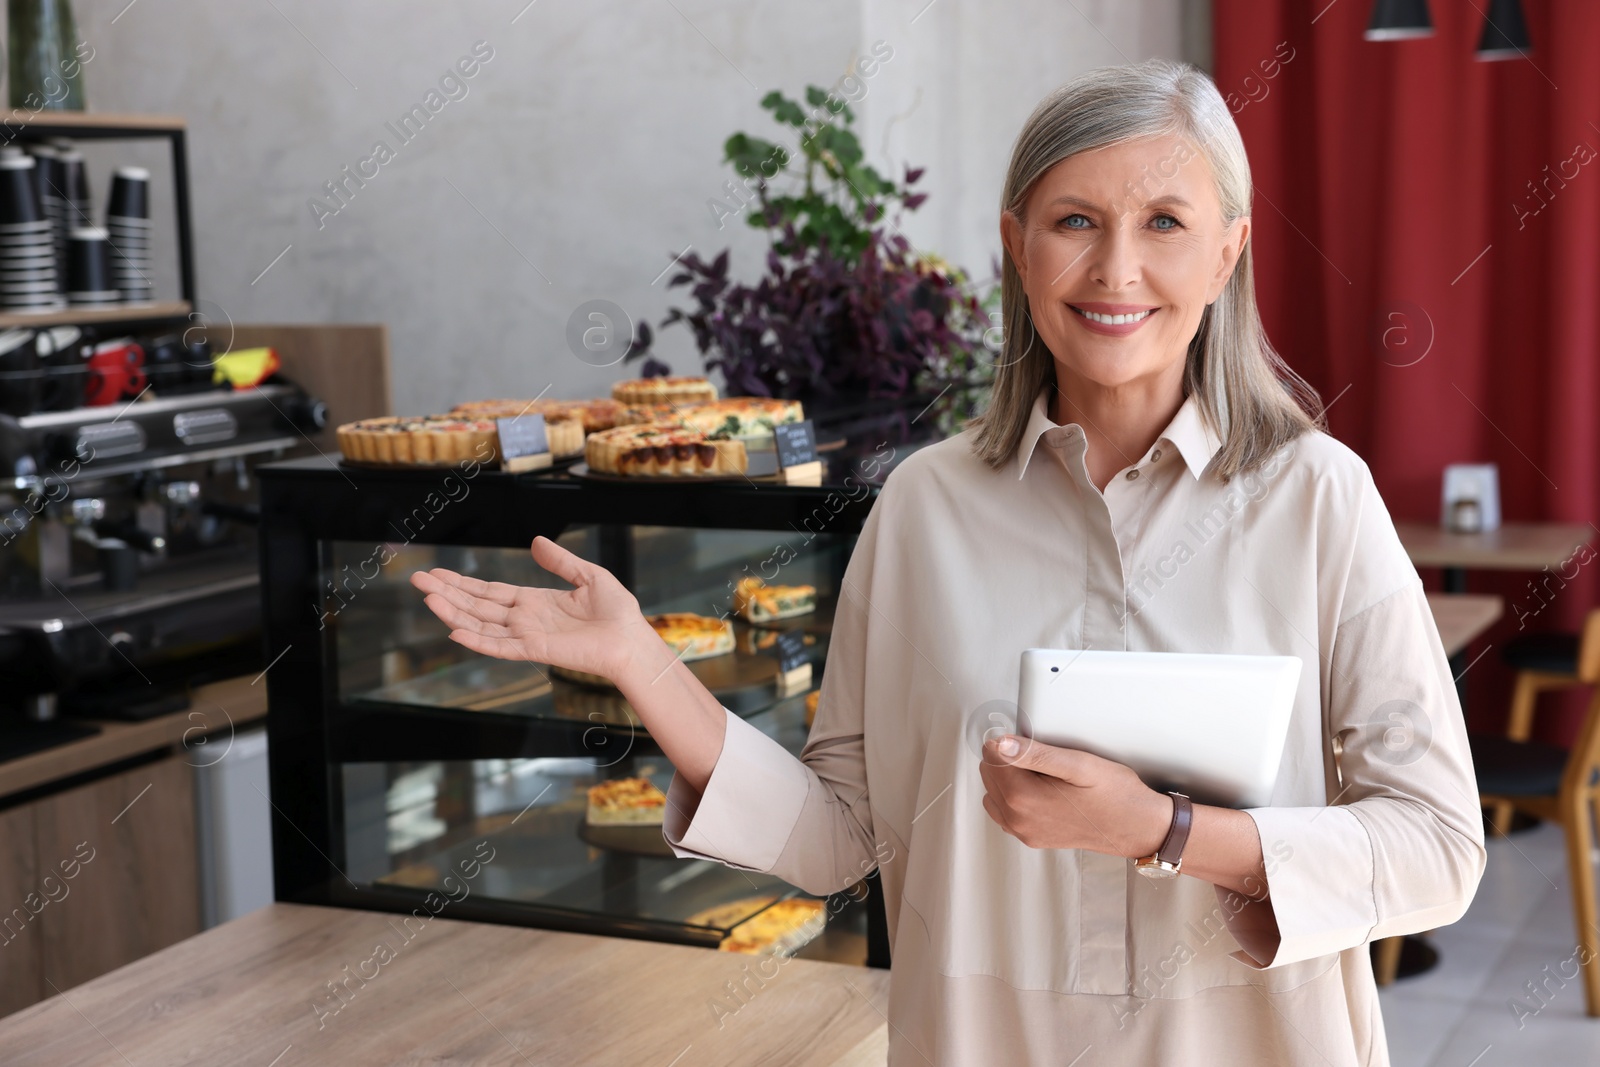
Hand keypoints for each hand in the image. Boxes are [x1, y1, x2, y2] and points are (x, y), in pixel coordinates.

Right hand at [409, 535, 660, 683]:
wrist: (632, 640)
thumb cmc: (617, 613)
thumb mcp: (588, 576)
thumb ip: (560, 561)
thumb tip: (535, 541)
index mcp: (534, 602)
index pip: (490, 592)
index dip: (463, 584)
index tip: (437, 574)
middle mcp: (525, 620)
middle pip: (477, 606)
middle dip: (447, 593)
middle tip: (416, 581)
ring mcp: (527, 636)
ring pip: (481, 624)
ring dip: (453, 612)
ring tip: (427, 599)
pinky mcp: (536, 650)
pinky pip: (500, 646)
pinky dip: (477, 640)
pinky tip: (454, 630)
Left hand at [978, 734, 1171, 858]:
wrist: (1138, 828)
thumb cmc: (1115, 795)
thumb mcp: (1079, 764)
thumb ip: (1036, 754)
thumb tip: (1000, 744)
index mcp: (1024, 799)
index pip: (991, 756)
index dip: (1009, 740)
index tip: (1031, 739)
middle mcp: (1017, 820)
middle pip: (989, 774)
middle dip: (1008, 759)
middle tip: (1044, 756)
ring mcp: (1024, 832)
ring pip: (994, 792)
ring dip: (1010, 778)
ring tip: (1044, 773)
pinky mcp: (1032, 838)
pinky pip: (1006, 811)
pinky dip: (1015, 797)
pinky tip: (1041, 789)